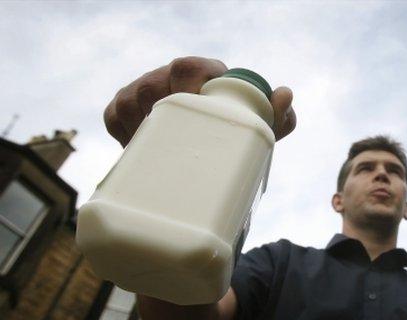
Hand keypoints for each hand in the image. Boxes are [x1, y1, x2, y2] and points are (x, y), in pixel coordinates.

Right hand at [104, 56, 296, 146]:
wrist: (210, 134)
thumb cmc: (237, 124)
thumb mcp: (263, 124)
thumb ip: (278, 114)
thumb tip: (284, 95)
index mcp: (200, 71)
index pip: (186, 68)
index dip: (185, 87)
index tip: (194, 111)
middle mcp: (166, 76)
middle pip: (151, 87)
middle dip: (160, 116)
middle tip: (179, 146)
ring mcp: (140, 90)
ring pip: (128, 103)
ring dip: (141, 131)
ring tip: (162, 156)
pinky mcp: (120, 109)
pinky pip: (113, 119)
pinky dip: (123, 137)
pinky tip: (140, 155)